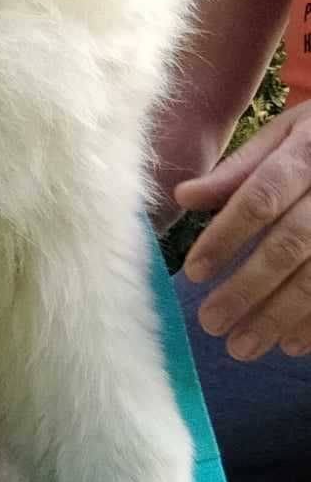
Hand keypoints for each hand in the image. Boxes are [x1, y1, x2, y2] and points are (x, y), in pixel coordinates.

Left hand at [175, 104, 310, 358]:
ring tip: (242, 346)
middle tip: (211, 322)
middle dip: (248, 287)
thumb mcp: (282, 134)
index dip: (227, 236)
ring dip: (280, 316)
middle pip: (291, 243)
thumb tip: (182, 198)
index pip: (262, 196)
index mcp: (308, 151)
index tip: (194, 272)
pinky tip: (291, 345)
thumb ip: (235, 171)